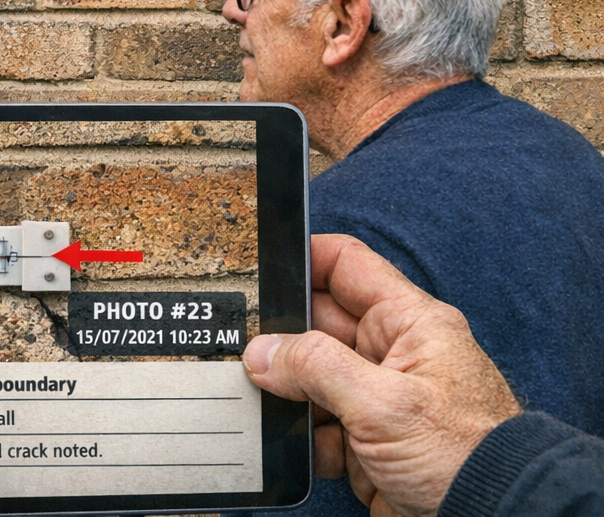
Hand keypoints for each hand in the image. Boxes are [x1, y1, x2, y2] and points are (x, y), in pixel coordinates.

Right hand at [243, 235, 519, 516]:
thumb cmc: (466, 457)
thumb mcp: (384, 402)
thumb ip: (316, 367)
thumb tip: (263, 352)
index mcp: (408, 323)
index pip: (347, 266)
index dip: (304, 260)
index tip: (261, 270)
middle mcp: (391, 354)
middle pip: (317, 325)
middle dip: (282, 339)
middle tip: (252, 351)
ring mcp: (377, 398)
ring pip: (310, 379)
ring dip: (289, 394)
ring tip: (275, 404)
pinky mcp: (366, 440)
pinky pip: (318, 426)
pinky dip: (306, 438)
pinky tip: (311, 448)